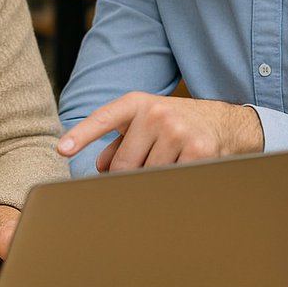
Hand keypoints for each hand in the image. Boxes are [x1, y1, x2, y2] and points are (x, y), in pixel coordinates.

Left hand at [57, 92, 263, 171]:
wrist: (225, 123)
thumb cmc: (176, 124)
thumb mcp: (145, 123)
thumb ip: (119, 142)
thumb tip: (101, 166)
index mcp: (137, 103)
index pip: (103, 119)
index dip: (80, 136)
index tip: (61, 149)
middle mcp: (156, 113)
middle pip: (123, 165)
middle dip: (128, 175)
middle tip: (145, 168)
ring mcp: (177, 131)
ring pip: (147, 176)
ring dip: (153, 179)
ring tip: (169, 162)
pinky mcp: (198, 151)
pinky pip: (170, 181)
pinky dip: (172, 183)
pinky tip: (182, 168)